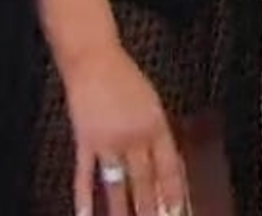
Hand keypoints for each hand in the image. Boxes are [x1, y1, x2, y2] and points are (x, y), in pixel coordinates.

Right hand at [58, 47, 186, 215]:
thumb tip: (165, 163)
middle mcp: (135, 137)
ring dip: (122, 211)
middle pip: (144, 181)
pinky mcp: (85, 141)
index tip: (177, 212)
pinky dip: (84, 197)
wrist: (94, 60)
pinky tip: (86, 215)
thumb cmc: (123, 77)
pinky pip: (85, 174)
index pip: (168, 168)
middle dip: (151, 209)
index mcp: (156, 126)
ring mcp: (109, 141)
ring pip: (117, 184)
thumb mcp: (152, 103)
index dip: (173, 192)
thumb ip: (158, 134)